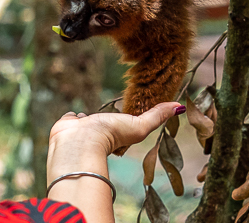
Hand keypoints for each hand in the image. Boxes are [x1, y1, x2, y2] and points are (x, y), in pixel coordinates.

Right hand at [49, 102, 183, 156]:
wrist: (78, 141)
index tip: (133, 111)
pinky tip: (76, 115)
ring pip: (89, 123)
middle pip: (107, 125)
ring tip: (95, 115)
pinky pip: (72, 119)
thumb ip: (157, 116)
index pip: (126, 125)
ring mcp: (83, 131)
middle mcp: (101, 134)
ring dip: (91, 118)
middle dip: (108, 120)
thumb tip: (180, 107)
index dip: (129, 120)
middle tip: (113, 111)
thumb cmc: (110, 136)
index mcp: (118, 134)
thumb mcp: (139, 125)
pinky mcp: (68, 126)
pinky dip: (74, 117)